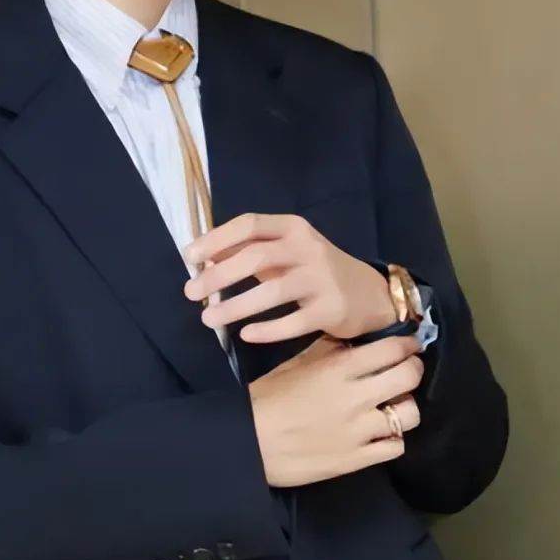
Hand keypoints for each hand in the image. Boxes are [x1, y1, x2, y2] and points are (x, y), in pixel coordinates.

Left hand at [181, 211, 400, 341]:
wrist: (369, 294)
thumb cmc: (316, 270)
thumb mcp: (287, 251)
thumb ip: (251, 250)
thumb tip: (205, 257)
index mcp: (293, 227)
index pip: (250, 224)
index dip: (217, 239)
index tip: (190, 257)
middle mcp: (308, 248)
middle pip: (256, 257)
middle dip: (219, 275)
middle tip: (191, 292)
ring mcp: (322, 279)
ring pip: (272, 291)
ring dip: (235, 306)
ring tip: (208, 318)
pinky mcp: (331, 310)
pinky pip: (293, 322)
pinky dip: (266, 330)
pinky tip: (245, 335)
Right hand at [247, 333, 423, 486]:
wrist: (251, 442)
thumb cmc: (270, 396)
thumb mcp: (297, 362)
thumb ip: (328, 349)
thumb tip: (352, 338)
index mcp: (339, 368)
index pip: (391, 349)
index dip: (407, 345)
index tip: (410, 345)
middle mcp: (356, 397)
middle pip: (408, 377)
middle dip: (413, 369)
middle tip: (407, 369)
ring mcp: (360, 431)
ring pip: (409, 414)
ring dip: (405, 406)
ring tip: (394, 404)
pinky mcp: (357, 460)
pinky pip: (396, 447)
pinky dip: (394, 437)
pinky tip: (382, 432)